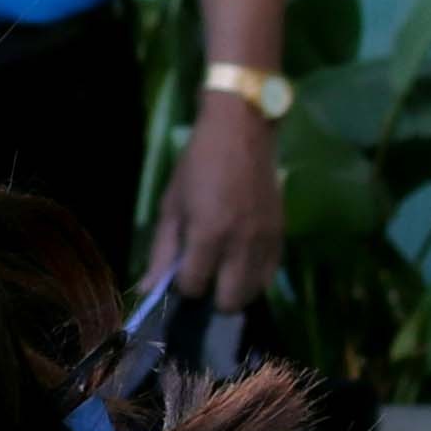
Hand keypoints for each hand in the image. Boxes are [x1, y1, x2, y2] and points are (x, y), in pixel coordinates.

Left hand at [150, 88, 283, 315]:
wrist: (242, 130)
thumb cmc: (198, 164)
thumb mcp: (171, 205)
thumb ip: (161, 251)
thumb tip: (148, 289)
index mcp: (208, 234)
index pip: (194, 286)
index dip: (183, 286)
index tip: (179, 274)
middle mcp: (241, 243)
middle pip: (229, 300)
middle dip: (211, 298)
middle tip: (203, 280)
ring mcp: (265, 240)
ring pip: (254, 291)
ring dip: (234, 290)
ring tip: (222, 274)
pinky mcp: (281, 233)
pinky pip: (271, 273)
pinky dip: (255, 277)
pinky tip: (241, 266)